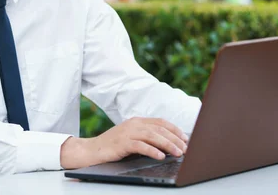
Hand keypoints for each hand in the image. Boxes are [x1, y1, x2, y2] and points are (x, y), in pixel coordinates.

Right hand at [60, 117, 187, 169]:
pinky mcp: (122, 143)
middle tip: (186, 149)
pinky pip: (140, 145)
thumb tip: (167, 145)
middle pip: (159, 129)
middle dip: (175, 139)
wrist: (91, 150)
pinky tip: (161, 156)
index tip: (186, 139)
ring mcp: (127, 132)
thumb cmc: (113, 147)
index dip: (175, 130)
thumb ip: (145, 138)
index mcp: (137, 121)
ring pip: (152, 136)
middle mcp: (133, 124)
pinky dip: (152, 150)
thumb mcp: (131, 138)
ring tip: (178, 153)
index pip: (161, 122)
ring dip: (168, 145)